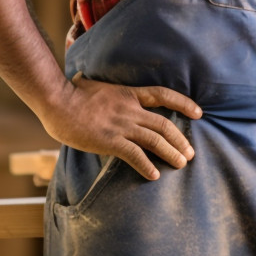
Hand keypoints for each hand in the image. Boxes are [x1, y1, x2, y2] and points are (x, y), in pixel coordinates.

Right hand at [43, 73, 202, 180]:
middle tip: (190, 153)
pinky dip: (147, 166)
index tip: (198, 112)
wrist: (57, 100)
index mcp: (128, 93)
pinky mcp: (110, 141)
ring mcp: (122, 125)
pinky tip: (154, 175)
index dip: (183, 103)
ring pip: (155, 140)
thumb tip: (90, 80)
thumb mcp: (94, 83)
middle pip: (164, 124)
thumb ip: (104, 88)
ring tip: (182, 164)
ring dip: (171, 153)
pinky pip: (135, 155)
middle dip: (180, 139)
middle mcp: (130, 109)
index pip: (163, 95)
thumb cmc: (70, 92)